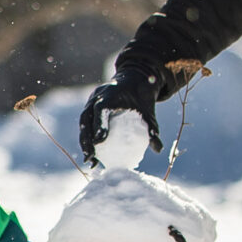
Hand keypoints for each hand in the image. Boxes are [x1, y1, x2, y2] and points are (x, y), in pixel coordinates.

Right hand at [79, 56, 201, 166]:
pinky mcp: (89, 109)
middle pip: (85, 118)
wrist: (133, 81)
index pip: (100, 109)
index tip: (100, 141)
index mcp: (110, 94)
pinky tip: (92, 155)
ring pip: (83, 123)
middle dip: (85, 139)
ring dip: (83, 142)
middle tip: (90, 157)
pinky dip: (87, 139)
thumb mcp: (148, 112)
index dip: (99, 124)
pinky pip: (85, 125)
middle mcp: (96, 97)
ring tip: (89, 160)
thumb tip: (158, 149)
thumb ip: (152, 128)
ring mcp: (90, 102)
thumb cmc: (141, 97)